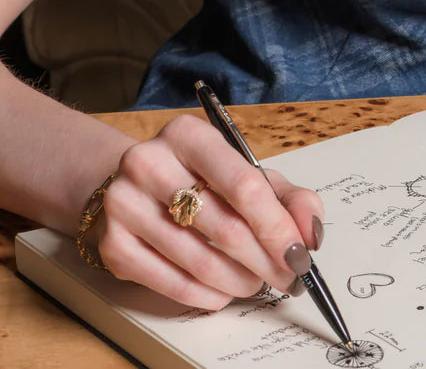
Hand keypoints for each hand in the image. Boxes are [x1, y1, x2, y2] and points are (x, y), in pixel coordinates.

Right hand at [93, 115, 323, 308]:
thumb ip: (288, 197)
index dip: (277, 227)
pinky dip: (206, 295)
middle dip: (265, 260)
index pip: (244, 186)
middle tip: (287, 278)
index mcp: (188, 134)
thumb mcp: (246, 171)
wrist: (131, 184)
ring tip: (256, 282)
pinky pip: (170, 283)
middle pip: (224, 226)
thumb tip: (310, 232)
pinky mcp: (111, 244)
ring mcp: (124, 204)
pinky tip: (223, 291)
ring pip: (199, 260)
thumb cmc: (199, 177)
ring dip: (239, 281)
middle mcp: (150, 162)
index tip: (299, 254)